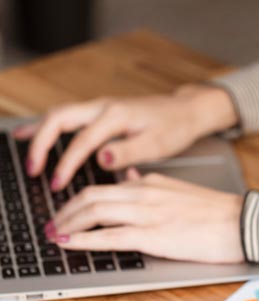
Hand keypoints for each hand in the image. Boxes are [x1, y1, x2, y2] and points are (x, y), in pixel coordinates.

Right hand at [14, 84, 237, 190]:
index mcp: (117, 116)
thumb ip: (129, 152)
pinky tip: (35, 134)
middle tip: (33, 170)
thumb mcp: (158, 144)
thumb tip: (102, 159)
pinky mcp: (102, 111)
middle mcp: (104, 106)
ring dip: (40, 132)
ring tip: (20, 148)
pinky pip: (69, 116)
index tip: (58, 184)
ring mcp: (101, 106)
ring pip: (60, 114)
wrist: (188, 111)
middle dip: (41, 144)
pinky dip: (50, 126)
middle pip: (60, 118)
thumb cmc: (176, 128)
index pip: (82, 141)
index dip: (67, 164)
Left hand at [46, 169, 244, 263]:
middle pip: (91, 196)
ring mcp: (147, 213)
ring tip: (55, 235)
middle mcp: (145, 193)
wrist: (242, 221)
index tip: (68, 212)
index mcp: (152, 182)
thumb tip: (133, 175)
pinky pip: (109, 236)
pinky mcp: (153, 235)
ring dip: (68, 224)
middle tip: (53, 224)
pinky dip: (83, 239)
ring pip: (94, 212)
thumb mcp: (180, 188)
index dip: (79, 201)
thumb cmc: (218, 212)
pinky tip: (69, 243)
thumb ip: (153, 182)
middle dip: (65, 211)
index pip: (105, 188)